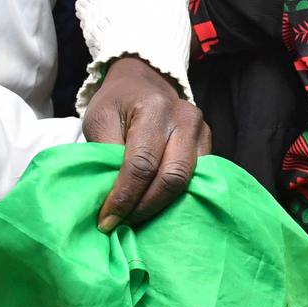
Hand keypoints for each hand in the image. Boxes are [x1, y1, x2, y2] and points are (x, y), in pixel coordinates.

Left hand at [80, 55, 209, 230]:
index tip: (106, 220)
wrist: (145, 83)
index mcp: (154, 108)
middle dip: (145, 207)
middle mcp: (184, 118)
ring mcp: (202, 130)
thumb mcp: (99, 120)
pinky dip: (175, 197)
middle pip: (172, 176)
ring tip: (136, 217)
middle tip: (122, 223)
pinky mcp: (208, 142)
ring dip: (161, 206)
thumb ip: (105, 154)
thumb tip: (109, 196)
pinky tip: (155, 206)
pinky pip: (196, 178)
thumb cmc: (117, 103)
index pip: (141, 164)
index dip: (124, 197)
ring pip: (188, 181)